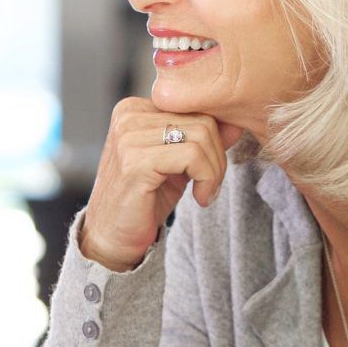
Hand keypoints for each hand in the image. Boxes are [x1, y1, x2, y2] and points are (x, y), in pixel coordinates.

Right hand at [80, 97, 244, 271]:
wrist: (112, 239)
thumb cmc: (144, 202)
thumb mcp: (179, 164)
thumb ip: (202, 140)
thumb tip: (235, 123)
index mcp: (135, 110)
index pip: (195, 107)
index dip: (215, 140)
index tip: (211, 171)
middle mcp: (128, 116)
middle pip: (202, 120)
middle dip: (218, 157)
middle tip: (210, 185)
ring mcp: (129, 136)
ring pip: (202, 136)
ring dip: (214, 171)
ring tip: (205, 192)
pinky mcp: (135, 160)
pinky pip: (192, 155)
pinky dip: (206, 178)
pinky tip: (200, 197)